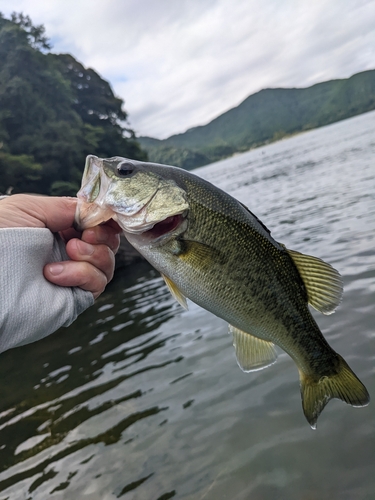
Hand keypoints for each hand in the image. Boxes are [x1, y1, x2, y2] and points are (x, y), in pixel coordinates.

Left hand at [0, 194, 120, 298]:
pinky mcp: (76, 296)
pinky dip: (81, 274)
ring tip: (69, 251)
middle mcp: (70, 252)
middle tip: (86, 234)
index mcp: (59, 229)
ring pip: (107, 263)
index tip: (105, 217)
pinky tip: (54, 273)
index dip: (105, 220)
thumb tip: (96, 209)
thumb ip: (66, 205)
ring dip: (93, 254)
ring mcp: (74, 275)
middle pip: (108, 243)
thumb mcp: (30, 208)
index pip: (96, 223)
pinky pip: (97, 282)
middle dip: (103, 235)